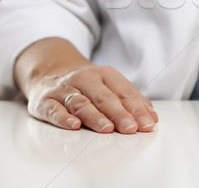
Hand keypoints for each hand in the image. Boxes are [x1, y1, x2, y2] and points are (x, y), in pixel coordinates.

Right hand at [15, 38, 157, 133]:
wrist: (49, 71)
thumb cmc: (86, 84)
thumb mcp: (109, 84)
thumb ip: (131, 99)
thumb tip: (152, 117)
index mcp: (105, 74)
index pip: (124, 92)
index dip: (137, 109)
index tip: (147, 124)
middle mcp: (85, 79)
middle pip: (104, 97)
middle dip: (119, 113)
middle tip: (130, 128)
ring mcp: (64, 89)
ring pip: (81, 103)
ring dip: (95, 116)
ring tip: (107, 128)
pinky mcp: (45, 101)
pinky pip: (54, 109)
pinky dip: (63, 117)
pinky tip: (73, 125)